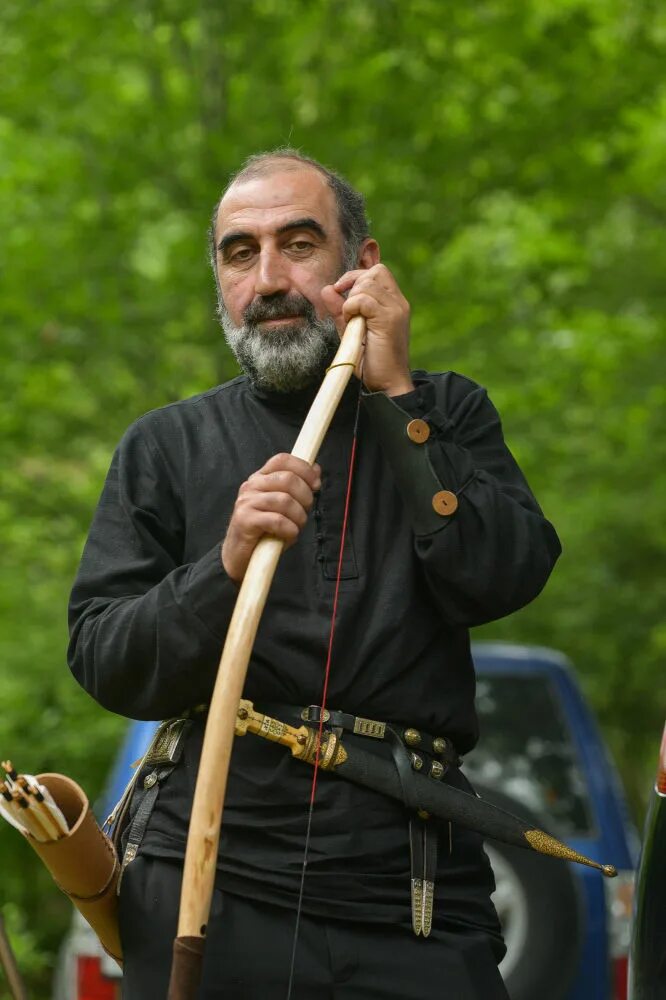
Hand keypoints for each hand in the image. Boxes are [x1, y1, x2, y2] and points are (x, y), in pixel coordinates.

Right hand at [221, 454, 320, 582]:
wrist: (239, 556)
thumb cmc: (264, 531)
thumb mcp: (284, 507)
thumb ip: (298, 488)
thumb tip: (316, 468)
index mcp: (261, 478)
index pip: (282, 460)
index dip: (303, 468)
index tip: (316, 484)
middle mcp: (252, 486)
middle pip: (288, 479)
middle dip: (305, 497)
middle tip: (305, 511)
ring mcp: (247, 502)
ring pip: (285, 500)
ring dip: (298, 517)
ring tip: (295, 527)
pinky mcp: (245, 519)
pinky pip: (277, 520)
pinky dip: (290, 529)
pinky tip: (288, 535)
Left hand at [321, 263, 412, 395]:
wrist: (387, 384)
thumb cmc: (371, 362)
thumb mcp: (351, 331)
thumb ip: (340, 310)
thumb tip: (327, 289)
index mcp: (394, 303)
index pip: (378, 272)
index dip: (356, 276)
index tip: (340, 290)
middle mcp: (398, 303)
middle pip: (375, 272)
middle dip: (354, 283)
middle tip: (346, 308)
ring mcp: (396, 310)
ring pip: (368, 283)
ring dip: (351, 298)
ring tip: (351, 319)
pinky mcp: (389, 319)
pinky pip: (363, 299)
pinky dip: (351, 308)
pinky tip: (352, 323)